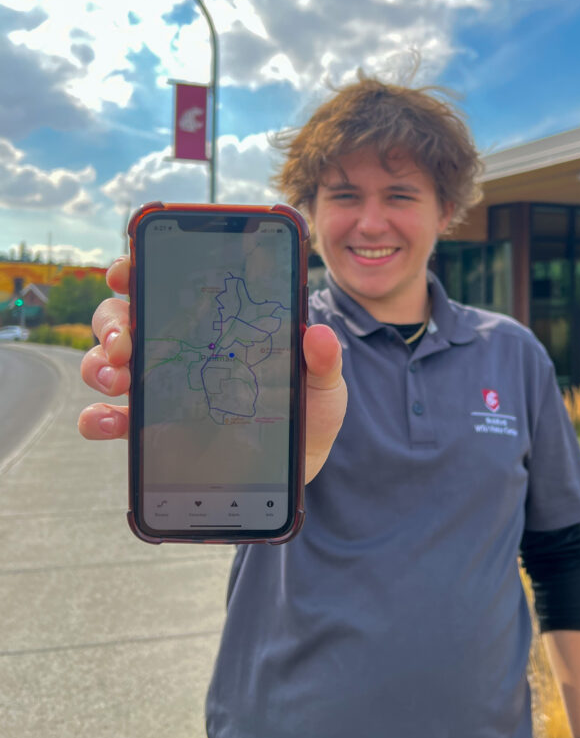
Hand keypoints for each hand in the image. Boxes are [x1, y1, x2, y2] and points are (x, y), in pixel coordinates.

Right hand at [78, 256, 346, 483]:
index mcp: (214, 325)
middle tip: (125, 342)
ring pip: (106, 362)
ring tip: (116, 380)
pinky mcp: (152, 430)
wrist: (299, 467)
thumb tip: (317, 333)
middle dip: (112, 322)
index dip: (136, 270)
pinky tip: (109, 421)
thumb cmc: (308, 412)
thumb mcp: (323, 383)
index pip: (165, 284)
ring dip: (98, 365)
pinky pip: (107, 419)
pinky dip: (96, 417)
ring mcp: (159, 388)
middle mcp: (177, 349)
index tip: (126, 271)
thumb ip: (323, 360)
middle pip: (122, 318)